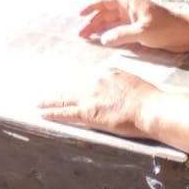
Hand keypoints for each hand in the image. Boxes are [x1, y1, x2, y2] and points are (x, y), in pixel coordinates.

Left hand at [39, 68, 157, 138]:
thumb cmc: (149, 99)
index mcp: (107, 73)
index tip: (73, 92)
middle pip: (72, 88)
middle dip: (58, 93)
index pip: (88, 81)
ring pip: (64, 99)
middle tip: (44, 96)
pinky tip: (43, 114)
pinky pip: (65, 113)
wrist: (150, 108)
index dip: (79, 88)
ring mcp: (89, 96)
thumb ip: (120, 85)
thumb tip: (116, 90)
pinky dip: (52, 113)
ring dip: (50, 102)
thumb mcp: (133, 83)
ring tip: (39, 104)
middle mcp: (95, 81)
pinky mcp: (87, 112)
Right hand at [77, 0, 188, 51]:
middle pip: (107, 12)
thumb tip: (103, 39)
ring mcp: (135, 18)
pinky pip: (120, 29)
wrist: (186, 34)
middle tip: (81, 35)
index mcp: (130, 2)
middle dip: (93, 22)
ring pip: (112, 21)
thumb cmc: (167, 28)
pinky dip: (110, 34)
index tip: (80, 14)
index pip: (106, 1)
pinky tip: (104, 41)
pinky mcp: (139, 28)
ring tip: (89, 39)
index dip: (92, 6)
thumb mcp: (142, 31)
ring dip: (100, 29)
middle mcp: (130, 8)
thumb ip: (121, 35)